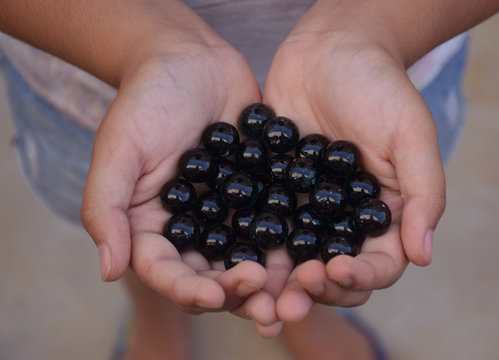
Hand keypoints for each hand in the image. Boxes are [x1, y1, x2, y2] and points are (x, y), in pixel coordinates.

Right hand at [81, 36, 278, 331]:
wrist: (190, 60)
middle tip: (265, 299)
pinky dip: (296, 241)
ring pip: (250, 257)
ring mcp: (229, 214)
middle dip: (238, 294)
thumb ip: (105, 207)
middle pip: (214, 274)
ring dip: (273, 280)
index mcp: (153, 226)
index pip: (168, 272)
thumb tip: (108, 270)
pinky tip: (319, 252)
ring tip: (297, 290)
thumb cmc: (146, 100)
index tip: (215, 294)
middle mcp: (193, 228)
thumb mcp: (118, 150)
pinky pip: (279, 222)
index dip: (189, 289)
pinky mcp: (261, 194)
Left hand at [262, 14, 445, 321]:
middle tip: (286, 304)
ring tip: (255, 296)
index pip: (376, 264)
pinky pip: (259, 224)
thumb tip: (423, 255)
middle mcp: (342, 220)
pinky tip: (229, 261)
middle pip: (329, 271)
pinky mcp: (271, 191)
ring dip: (274, 283)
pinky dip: (247, 246)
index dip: (358, 277)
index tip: (333, 270)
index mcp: (381, 215)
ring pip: (291, 258)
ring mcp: (304, 208)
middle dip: (310, 292)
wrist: (330, 49)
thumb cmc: (378, 86)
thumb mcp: (409, 134)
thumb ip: (422, 193)